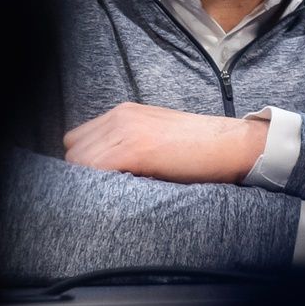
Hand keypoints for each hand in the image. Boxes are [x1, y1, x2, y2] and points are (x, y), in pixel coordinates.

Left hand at [63, 102, 266, 184]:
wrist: (230, 145)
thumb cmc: (198, 149)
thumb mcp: (156, 137)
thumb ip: (129, 144)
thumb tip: (107, 171)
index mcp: (124, 113)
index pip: (78, 139)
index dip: (85, 162)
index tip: (100, 180)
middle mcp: (120, 116)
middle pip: (73, 149)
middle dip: (84, 172)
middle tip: (107, 189)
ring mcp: (125, 129)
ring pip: (79, 161)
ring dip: (90, 180)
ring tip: (114, 192)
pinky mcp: (134, 148)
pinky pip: (94, 168)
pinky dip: (98, 184)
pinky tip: (120, 192)